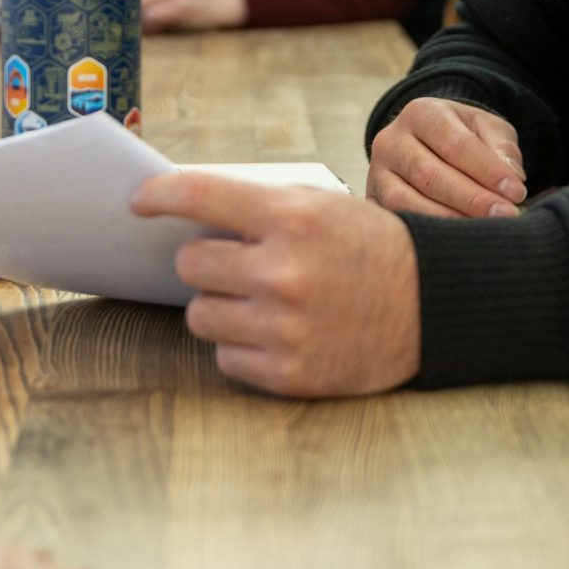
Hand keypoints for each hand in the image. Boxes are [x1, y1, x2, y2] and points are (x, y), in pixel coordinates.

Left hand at [130, 174, 420, 396]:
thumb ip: (259, 207)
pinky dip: (240, 346)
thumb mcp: (323, 206)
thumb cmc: (369, 247)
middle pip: (190, 265)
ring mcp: (284, 327)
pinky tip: (274, 332)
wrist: (431, 305)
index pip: (199, 196)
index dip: (158, 195)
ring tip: (257, 300)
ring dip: (219, 307)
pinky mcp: (289, 373)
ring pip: (199, 316)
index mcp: (292, 218)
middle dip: (205, 262)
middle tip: (233, 263)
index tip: (137, 201)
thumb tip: (183, 217)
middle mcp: (284, 271)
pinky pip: (225, 358)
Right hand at [367, 97, 525, 218]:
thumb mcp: (487, 129)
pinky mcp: (373, 201)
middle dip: (472, 199)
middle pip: (430, 174)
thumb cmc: (463, 138)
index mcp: (421, 114)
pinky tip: (457, 239)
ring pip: (407, 202)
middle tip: (506, 215)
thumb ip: (502, 148)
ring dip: (449, 220)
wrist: (427, 146)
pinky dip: (428, 232)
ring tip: (484, 231)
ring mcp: (377, 173)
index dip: (487, 170)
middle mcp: (391, 141)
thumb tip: (512, 178)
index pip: (456, 144)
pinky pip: (398, 221)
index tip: (517, 191)